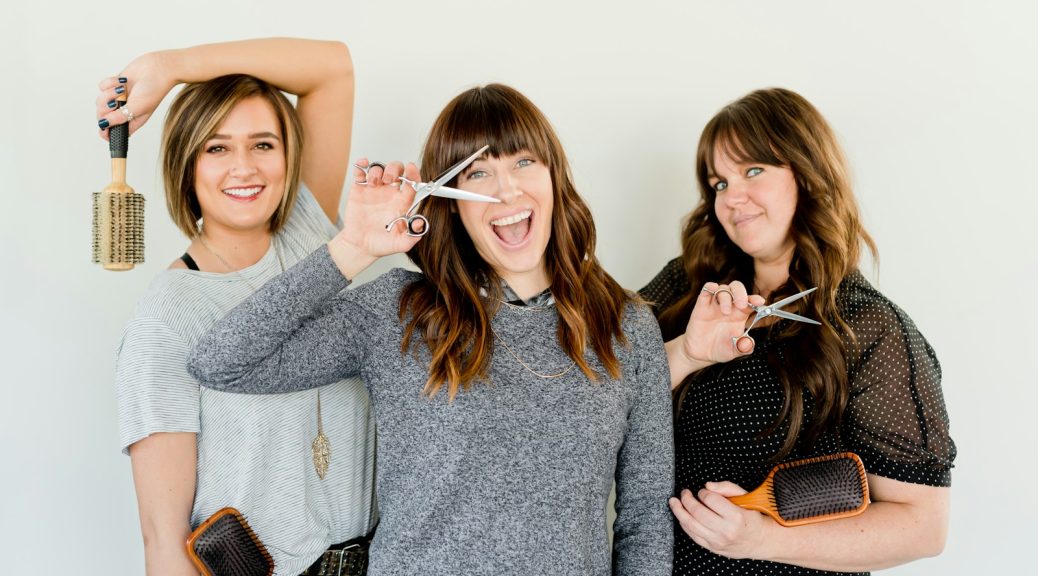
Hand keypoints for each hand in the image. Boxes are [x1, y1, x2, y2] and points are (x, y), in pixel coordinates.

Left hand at [96, 51, 174, 138]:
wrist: (157, 68)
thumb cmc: (154, 90)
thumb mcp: (138, 108)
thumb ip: (119, 117)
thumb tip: (103, 124)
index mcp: (131, 121)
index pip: (113, 132)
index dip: (105, 132)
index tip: (103, 126)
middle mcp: (123, 111)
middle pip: (102, 116)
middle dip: (106, 108)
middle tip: (115, 103)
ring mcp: (118, 99)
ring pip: (100, 101)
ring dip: (109, 93)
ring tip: (122, 90)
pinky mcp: (114, 86)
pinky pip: (102, 86)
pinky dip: (111, 83)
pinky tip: (123, 81)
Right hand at [328, 160, 422, 276]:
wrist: (361, 247)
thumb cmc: (382, 244)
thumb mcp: (401, 243)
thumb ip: (413, 235)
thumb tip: (421, 222)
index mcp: (402, 203)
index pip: (412, 184)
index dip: (413, 174)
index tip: (411, 169)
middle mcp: (390, 193)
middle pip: (397, 171)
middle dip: (394, 169)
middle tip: (389, 179)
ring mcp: (375, 190)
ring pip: (380, 169)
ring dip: (377, 170)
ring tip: (373, 182)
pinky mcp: (359, 190)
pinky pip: (361, 172)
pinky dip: (361, 165)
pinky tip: (362, 165)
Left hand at [669, 481, 772, 559]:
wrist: (760, 540)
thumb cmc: (752, 516)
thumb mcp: (745, 497)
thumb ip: (727, 487)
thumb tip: (707, 486)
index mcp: (736, 516)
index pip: (710, 499)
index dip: (703, 492)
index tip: (703, 491)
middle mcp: (726, 531)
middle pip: (697, 512)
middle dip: (687, 499)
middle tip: (684, 493)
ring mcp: (718, 541)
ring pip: (691, 525)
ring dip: (679, 511)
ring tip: (674, 502)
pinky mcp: (712, 548)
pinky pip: (692, 535)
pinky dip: (684, 524)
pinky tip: (681, 515)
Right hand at [680, 281, 764, 364]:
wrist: (700, 354)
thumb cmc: (720, 349)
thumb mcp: (734, 351)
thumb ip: (743, 348)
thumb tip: (748, 342)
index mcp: (740, 315)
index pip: (750, 302)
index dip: (755, 299)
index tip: (759, 301)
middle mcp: (729, 307)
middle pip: (737, 289)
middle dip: (741, 293)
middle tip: (741, 304)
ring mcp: (715, 305)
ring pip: (723, 289)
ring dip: (726, 297)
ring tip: (725, 312)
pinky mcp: (702, 306)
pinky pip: (706, 291)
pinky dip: (709, 287)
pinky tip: (712, 288)